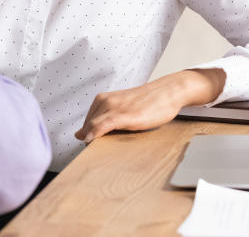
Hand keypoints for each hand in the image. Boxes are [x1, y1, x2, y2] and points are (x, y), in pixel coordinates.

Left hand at [74, 68, 225, 141]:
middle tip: (94, 156)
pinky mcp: (124, 115)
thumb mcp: (121, 109)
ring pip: (92, 126)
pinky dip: (95, 132)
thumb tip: (80, 135)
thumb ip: (103, 120)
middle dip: (88, 141)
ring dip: (90, 140)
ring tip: (96, 156)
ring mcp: (114, 107)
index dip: (86, 137)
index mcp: (102, 100)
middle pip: (87, 126)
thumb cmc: (147, 102)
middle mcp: (105, 102)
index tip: (89, 151)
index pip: (86, 124)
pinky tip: (90, 140)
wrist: (167, 91)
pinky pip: (104, 124)